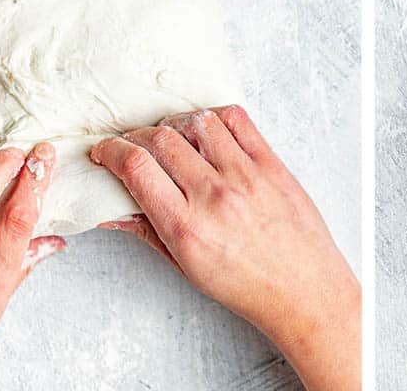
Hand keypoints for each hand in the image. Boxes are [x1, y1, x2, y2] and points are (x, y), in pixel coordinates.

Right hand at [90, 106, 359, 390]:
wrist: (302, 288)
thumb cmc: (245, 284)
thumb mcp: (185, 267)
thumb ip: (147, 231)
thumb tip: (110, 209)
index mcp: (187, 227)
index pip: (137, 169)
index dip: (111, 152)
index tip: (104, 151)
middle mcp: (215, 196)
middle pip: (162, 139)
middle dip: (136, 136)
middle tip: (133, 143)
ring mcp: (246, 175)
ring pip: (198, 121)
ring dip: (175, 122)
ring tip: (171, 135)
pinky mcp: (270, 162)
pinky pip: (237, 119)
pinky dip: (214, 116)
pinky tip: (206, 129)